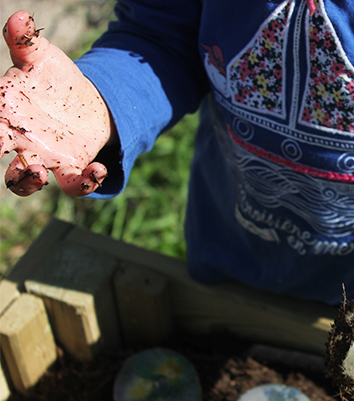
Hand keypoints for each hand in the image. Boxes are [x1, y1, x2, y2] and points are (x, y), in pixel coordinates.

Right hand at [1, 11, 114, 196]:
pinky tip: (98, 170)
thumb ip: (25, 42)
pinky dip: (85, 182)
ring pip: (26, 181)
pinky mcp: (72, 166)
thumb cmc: (53, 80)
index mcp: (4, 114)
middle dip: (1, 163)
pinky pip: (73, 184)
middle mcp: (19, 141)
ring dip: (27, 182)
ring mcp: (45, 157)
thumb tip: (21, 17)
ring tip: (37, 173)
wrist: (85, 102)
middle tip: (9, 157)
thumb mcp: (40, 58)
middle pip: (0, 160)